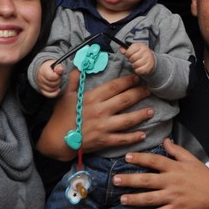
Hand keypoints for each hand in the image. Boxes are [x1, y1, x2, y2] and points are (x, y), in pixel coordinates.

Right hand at [36, 60, 63, 97]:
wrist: (45, 71)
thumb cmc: (52, 68)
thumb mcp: (56, 65)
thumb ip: (59, 67)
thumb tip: (60, 70)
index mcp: (43, 70)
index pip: (51, 77)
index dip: (57, 76)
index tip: (59, 74)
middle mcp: (40, 78)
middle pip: (52, 84)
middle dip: (58, 81)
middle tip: (59, 77)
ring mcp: (40, 85)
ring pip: (51, 90)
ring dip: (57, 86)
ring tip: (58, 81)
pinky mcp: (42, 90)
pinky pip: (49, 95)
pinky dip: (55, 93)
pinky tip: (58, 90)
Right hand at [36, 72, 151, 159]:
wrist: (56, 139)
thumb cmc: (61, 116)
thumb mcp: (66, 95)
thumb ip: (73, 80)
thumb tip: (78, 67)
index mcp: (92, 98)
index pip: (114, 87)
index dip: (127, 81)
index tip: (137, 78)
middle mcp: (100, 111)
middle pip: (125, 100)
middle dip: (139, 94)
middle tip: (149, 90)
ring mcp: (103, 126)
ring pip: (128, 119)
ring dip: (141, 115)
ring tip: (151, 111)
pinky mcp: (104, 140)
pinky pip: (122, 139)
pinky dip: (134, 137)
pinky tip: (143, 134)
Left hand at [116, 138, 208, 208]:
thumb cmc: (204, 176)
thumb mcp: (192, 159)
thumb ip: (177, 150)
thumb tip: (165, 140)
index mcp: (175, 168)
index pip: (154, 161)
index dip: (140, 158)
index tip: (126, 157)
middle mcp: (172, 182)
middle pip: (147, 180)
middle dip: (130, 180)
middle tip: (115, 180)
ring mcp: (173, 197)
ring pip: (150, 198)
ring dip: (135, 199)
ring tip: (122, 199)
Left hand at [123, 43, 155, 76]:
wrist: (151, 59)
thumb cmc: (140, 53)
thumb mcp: (133, 49)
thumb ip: (126, 49)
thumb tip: (121, 50)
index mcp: (140, 46)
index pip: (129, 51)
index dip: (127, 55)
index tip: (129, 55)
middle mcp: (145, 51)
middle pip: (132, 58)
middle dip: (131, 60)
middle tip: (133, 60)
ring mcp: (148, 58)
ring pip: (136, 64)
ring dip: (134, 65)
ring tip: (136, 63)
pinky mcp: (149, 66)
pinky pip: (139, 70)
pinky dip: (137, 70)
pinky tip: (139, 67)